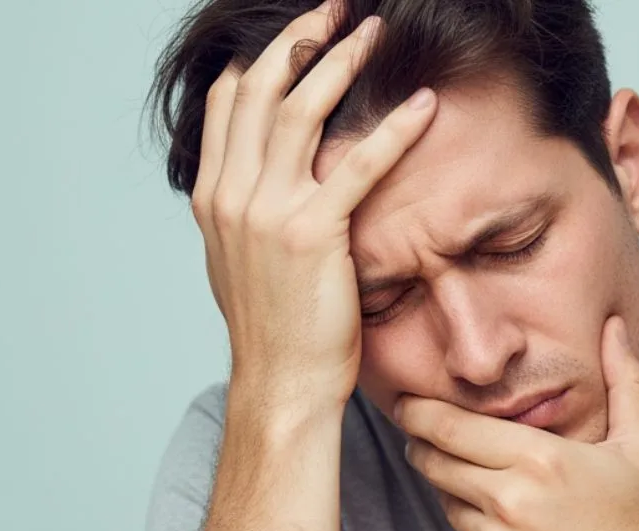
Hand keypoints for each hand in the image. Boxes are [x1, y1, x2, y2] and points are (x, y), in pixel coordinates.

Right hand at [191, 1, 437, 406]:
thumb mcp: (241, 262)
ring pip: (303, 109)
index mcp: (213, 196)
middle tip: (337, 9)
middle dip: (301, 38)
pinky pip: (358, 165)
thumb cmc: (273, 330)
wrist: (279, 384)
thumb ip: (245, 214)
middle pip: (262, 89)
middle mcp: (231, 194)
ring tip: (373, 32)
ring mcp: (267, 211)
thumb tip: (260, 185)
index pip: (228, 103)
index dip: (261, 59)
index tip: (295, 33)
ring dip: (341, 61)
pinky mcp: (313, 234)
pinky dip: (394, 130)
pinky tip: (425, 106)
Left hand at [398, 316, 638, 530]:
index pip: (450, 427)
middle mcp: (511, 503)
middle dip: (425, 445)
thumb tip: (615, 327)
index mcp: (542, 461)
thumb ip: (624, 381)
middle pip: (434, 462)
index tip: (406, 403)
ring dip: (458, 491)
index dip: (419, 412)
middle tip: (427, 435)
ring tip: (499, 491)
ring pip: (447, 503)